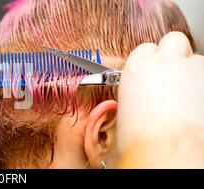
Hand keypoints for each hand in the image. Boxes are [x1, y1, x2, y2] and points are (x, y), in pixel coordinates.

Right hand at [117, 32, 203, 166]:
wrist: (168, 151)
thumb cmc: (142, 139)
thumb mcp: (123, 116)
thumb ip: (130, 99)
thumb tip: (130, 103)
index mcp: (137, 69)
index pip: (145, 49)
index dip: (149, 61)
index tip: (150, 74)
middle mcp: (164, 62)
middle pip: (173, 40)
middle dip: (174, 54)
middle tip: (172, 74)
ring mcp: (192, 68)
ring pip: (195, 59)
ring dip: (191, 72)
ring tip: (187, 96)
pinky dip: (202, 86)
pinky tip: (197, 105)